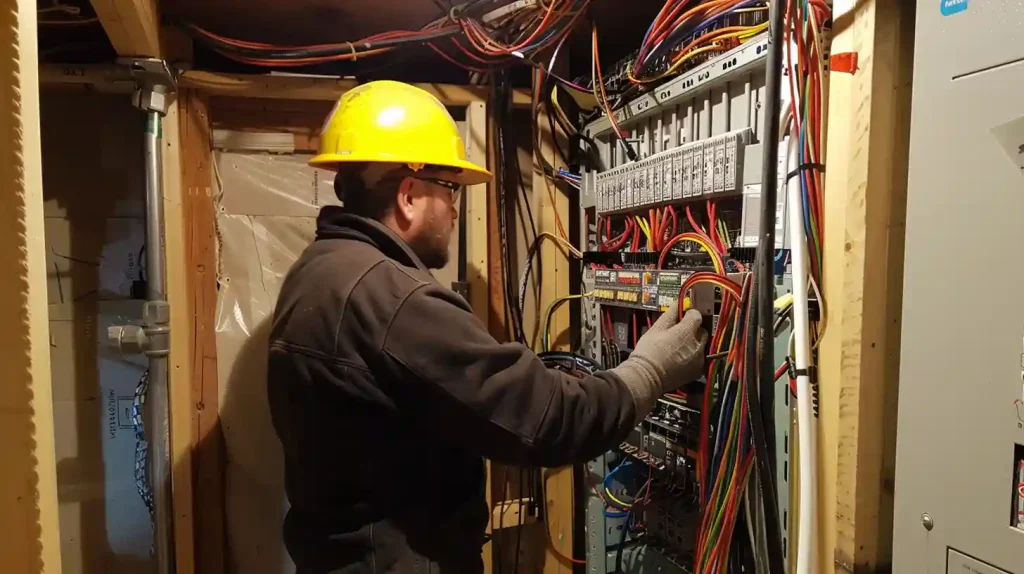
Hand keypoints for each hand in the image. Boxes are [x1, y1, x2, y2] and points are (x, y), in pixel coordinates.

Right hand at [609, 302, 707, 416]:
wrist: (647, 377)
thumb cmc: (648, 350)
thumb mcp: (656, 328)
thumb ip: (670, 314)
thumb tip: (679, 301)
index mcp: (686, 331)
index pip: (697, 315)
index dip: (689, 315)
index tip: (682, 318)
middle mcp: (697, 344)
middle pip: (702, 330)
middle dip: (694, 330)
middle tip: (680, 333)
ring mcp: (699, 359)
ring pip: (703, 345)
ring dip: (695, 343)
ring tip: (680, 348)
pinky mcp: (698, 371)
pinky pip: (701, 358)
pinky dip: (695, 356)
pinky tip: (682, 358)